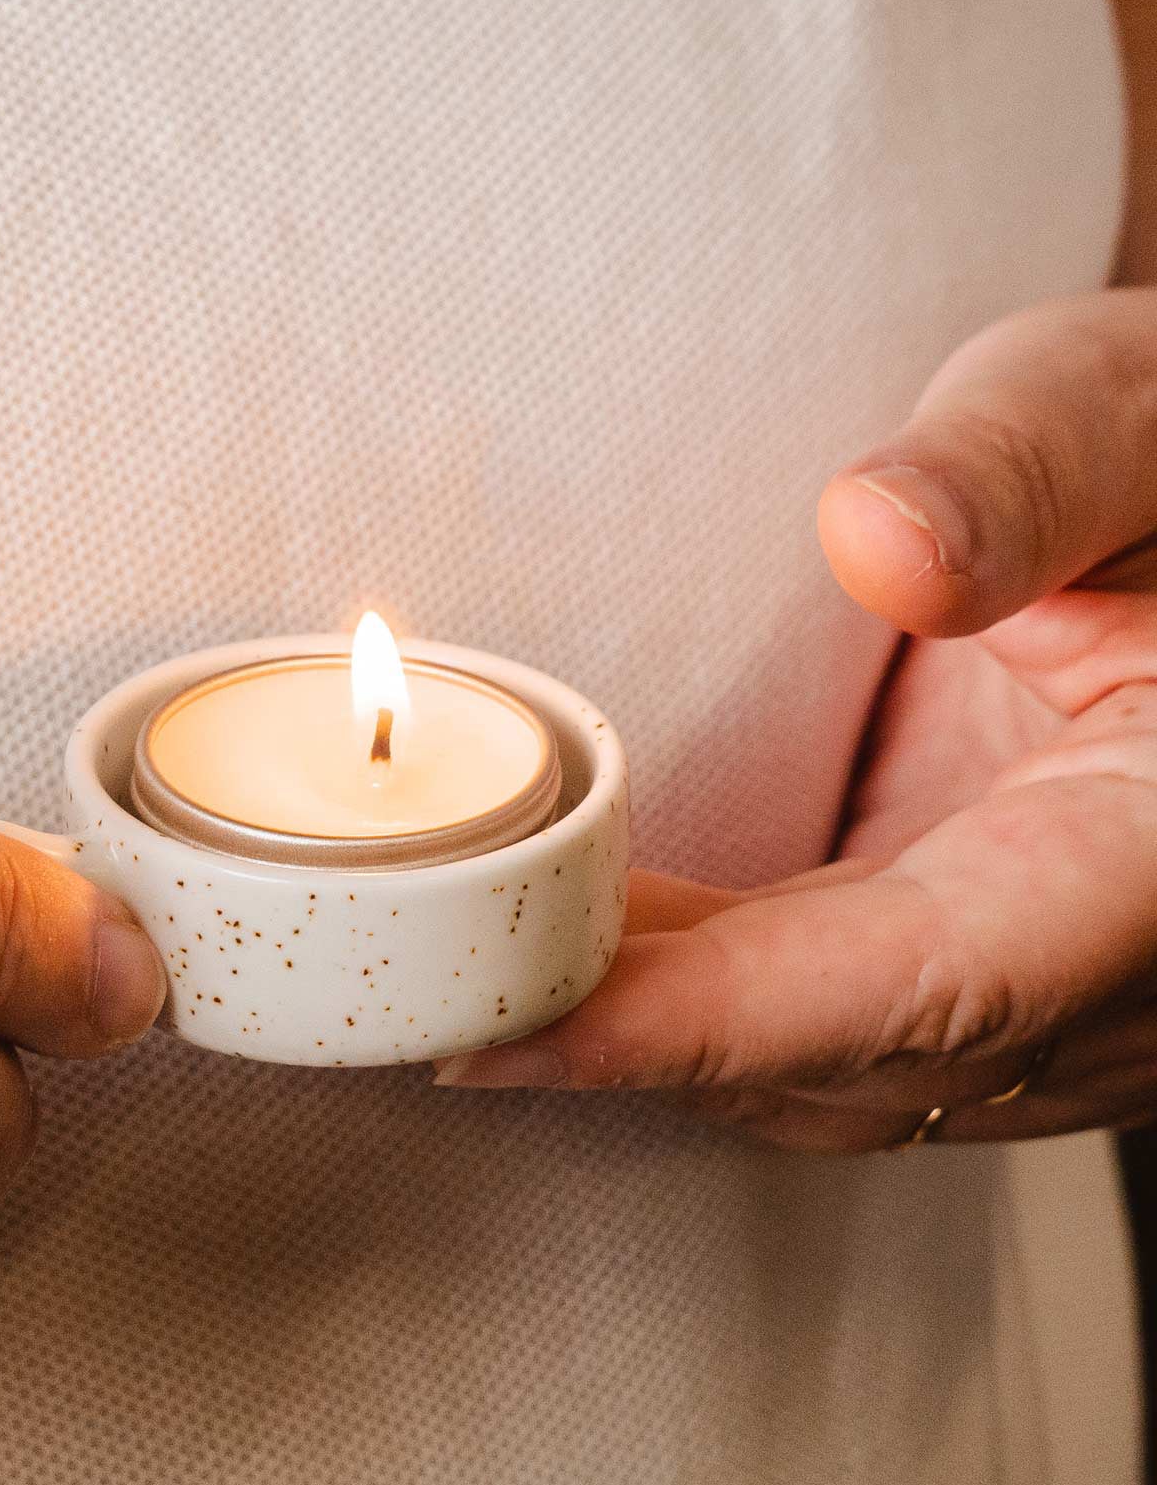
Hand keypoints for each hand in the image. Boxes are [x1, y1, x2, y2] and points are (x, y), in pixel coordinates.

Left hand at [437, 290, 1156, 1150]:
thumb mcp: (1139, 411)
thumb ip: (1032, 466)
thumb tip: (874, 540)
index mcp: (1155, 867)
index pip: (918, 991)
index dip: (700, 1032)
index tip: (501, 1041)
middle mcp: (1112, 977)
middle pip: (839, 1068)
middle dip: (620, 1042)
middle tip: (403, 980)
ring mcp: (1059, 994)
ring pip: (827, 1073)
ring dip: (646, 1027)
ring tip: (458, 955)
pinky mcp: (994, 966)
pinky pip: (830, 1028)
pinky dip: (698, 1001)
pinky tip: (578, 932)